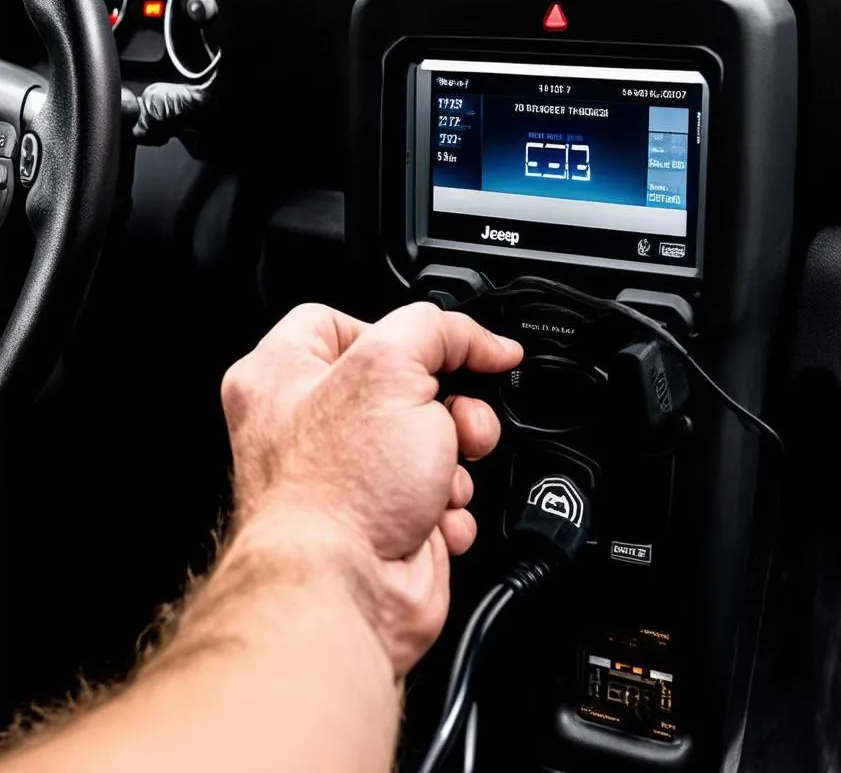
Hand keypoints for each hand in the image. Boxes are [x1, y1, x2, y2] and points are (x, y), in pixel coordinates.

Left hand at [220, 301, 521, 675]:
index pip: (344, 321)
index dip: (401, 331)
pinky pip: (439, 496)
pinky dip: (451, 506)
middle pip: (403, 385)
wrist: (345, 594)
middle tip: (458, 418)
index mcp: (282, 375)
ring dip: (456, 460)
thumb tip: (482, 342)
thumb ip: (439, 331)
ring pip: (432, 442)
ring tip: (444, 478)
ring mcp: (347, 479)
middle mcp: (307, 426)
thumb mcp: (393, 367)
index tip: (447, 346)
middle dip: (448, 404)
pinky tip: (435, 515)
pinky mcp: (384, 523)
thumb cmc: (336, 490)